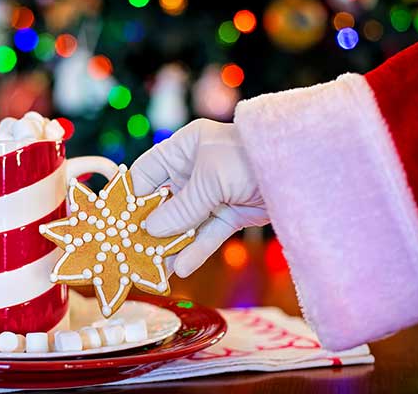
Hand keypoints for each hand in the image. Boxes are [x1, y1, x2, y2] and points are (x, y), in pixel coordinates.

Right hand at [130, 118, 268, 276]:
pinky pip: (207, 234)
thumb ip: (181, 207)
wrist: (302, 169)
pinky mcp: (229, 213)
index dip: (131, 197)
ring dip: (170, 245)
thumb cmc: (250, 158)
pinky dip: (195, 250)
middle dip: (148, 227)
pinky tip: (181, 268)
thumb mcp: (210, 179)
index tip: (115, 222)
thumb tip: (150, 230)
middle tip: (130, 251)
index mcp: (184, 148)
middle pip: (163, 202)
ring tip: (152, 269)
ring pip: (183, 222)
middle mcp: (194, 170)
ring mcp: (212, 193)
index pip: (147, 173)